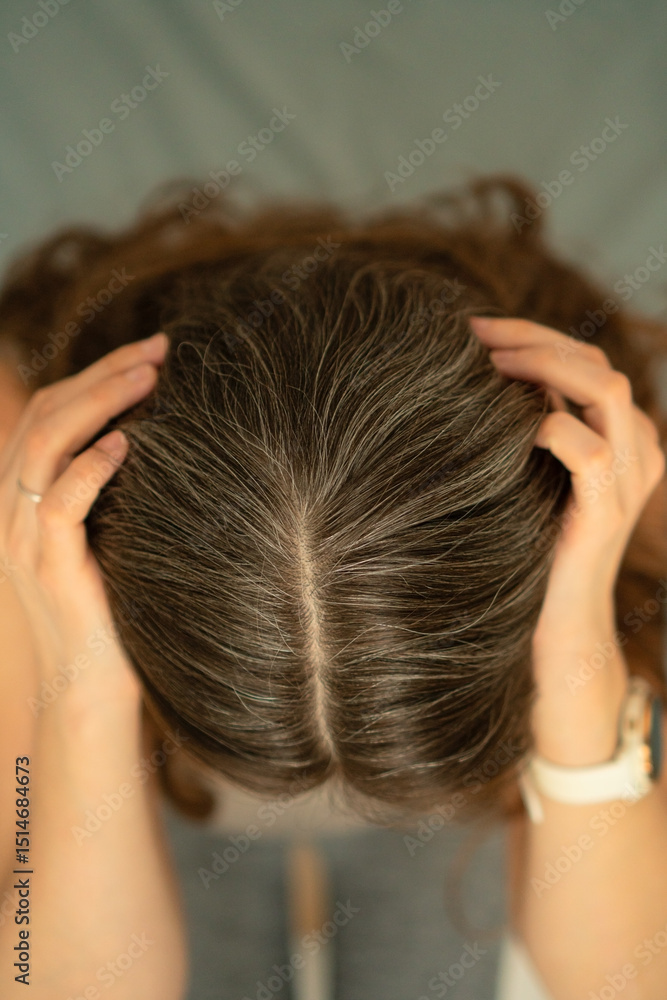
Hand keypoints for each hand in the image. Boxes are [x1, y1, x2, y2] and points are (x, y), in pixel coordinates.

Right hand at [0, 332, 168, 710]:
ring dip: (99, 401)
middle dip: (103, 373)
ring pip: (45, 443)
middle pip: (47, 413)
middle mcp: (14, 505)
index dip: (97, 374)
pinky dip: (90, 466)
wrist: (93, 685)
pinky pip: (58, 503)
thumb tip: (164, 437)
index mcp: (27, 492)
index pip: (52, 411)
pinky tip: (128, 444)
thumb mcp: (112, 532)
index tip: (154, 352)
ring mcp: (22, 535)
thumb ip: (116, 487)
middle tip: (161, 348)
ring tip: (150, 376)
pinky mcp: (45, 566)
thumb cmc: (115, 607)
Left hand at [470, 317, 664, 764]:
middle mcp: (635, 449)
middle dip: (531, 339)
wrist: (553, 629)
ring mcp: (629, 480)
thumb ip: (519, 427)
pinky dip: (549, 427)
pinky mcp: (607, 516)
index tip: (469, 327)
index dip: (531, 333)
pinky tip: (509, 429)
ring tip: (485, 366)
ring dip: (543, 366)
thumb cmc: (527, 546)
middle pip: (596, 361)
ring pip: (604, 389)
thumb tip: (465, 374)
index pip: (585, 357)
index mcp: (617, 435)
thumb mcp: (524, 474)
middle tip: (470, 337)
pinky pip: (590, 452)